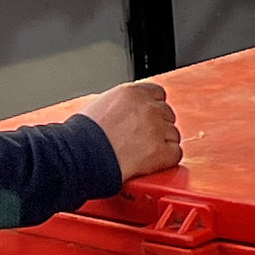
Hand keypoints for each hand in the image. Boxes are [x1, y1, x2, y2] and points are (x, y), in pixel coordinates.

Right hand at [0, 76, 182, 182]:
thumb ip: (119, 104)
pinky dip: (166, 159)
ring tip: (143, 152)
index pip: (157, 93)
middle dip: (158, 125)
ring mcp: (156, 129)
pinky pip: (175, 153)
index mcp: (132, 93)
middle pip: (166, 113)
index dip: (153, 106)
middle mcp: (147, 107)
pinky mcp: (161, 151)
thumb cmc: (80, 137)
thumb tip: (123, 110)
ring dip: (162, 143)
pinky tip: (152, 161)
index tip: (148, 116)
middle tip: (143, 138)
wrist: (79, 157)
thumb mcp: (98, 105)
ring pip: (172, 134)